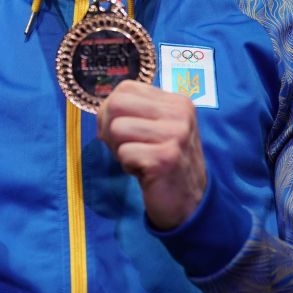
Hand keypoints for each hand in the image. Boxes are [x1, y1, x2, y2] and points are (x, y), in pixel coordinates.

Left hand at [97, 80, 206, 230]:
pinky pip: (124, 153)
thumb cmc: (165, 164)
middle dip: (110, 129)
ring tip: (140, 160)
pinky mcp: (166, 157)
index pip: (125, 88)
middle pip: (116, 104)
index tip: (123, 133)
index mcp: (177, 101)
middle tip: (126, 148)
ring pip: (117, 128)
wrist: (189, 204)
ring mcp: (175, 134)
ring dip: (120, 150)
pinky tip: (146, 173)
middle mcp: (179, 113)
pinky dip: (128, 166)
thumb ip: (135, 112)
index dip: (112, 110)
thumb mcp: (157, 129)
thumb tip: (103, 107)